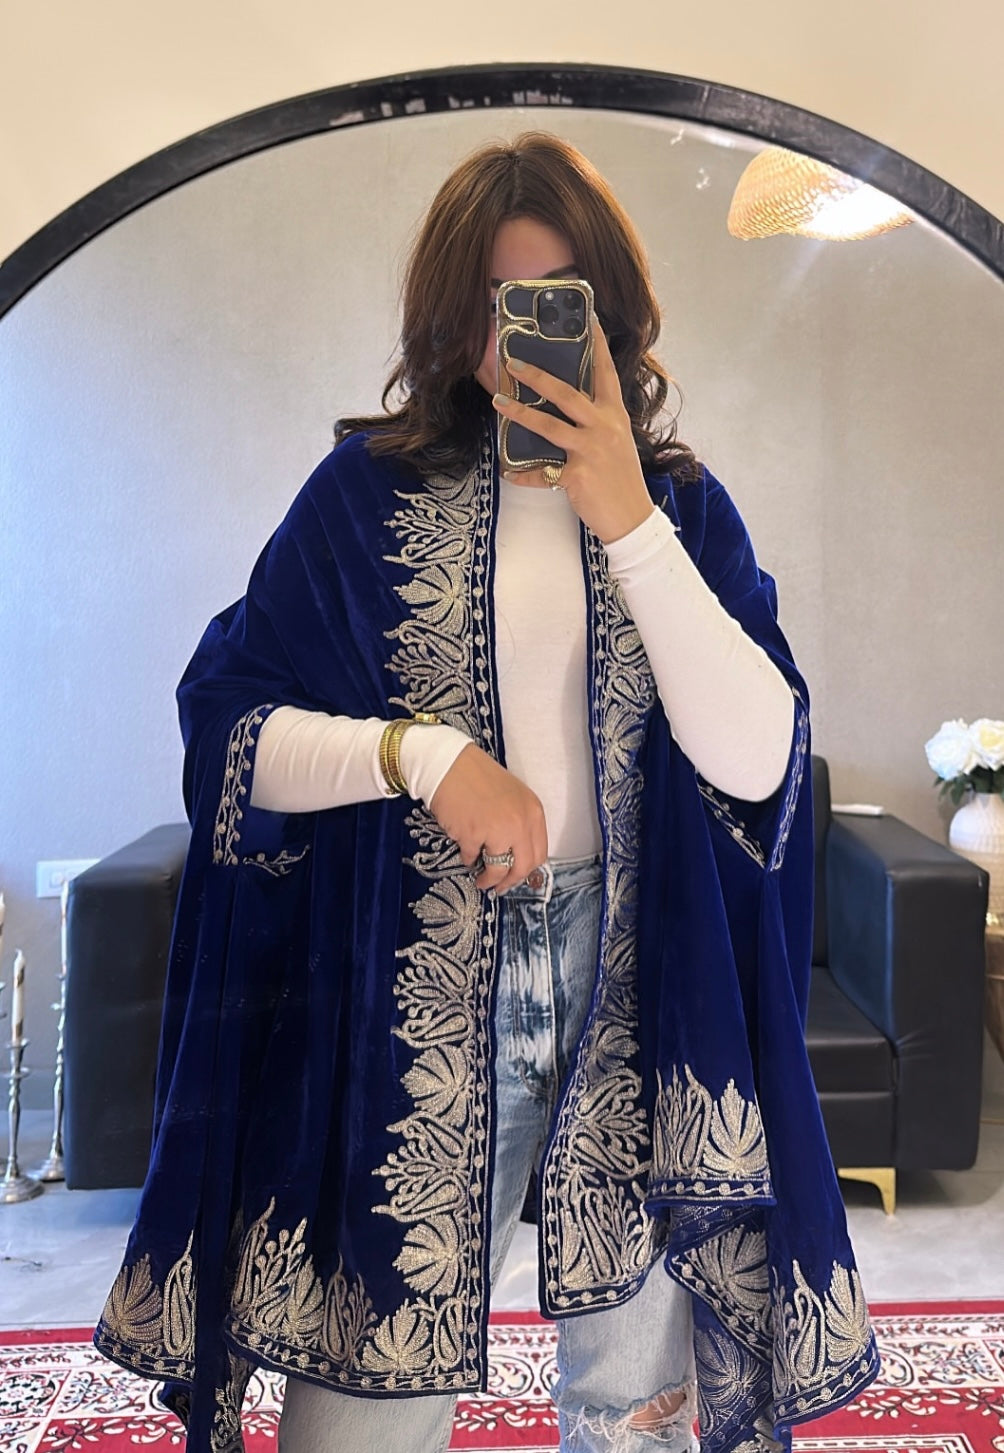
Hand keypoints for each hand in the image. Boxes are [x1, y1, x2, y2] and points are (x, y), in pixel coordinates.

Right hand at [429, 743, 547, 894]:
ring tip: (481, 879)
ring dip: (489, 879)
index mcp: (533, 812)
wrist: (448, 764)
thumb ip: (520, 823)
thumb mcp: (512, 797)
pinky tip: (465, 853)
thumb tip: (516, 855)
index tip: (517, 876)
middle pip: (523, 867)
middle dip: (511, 881)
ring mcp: (497, 830)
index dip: (528, 870)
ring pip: (498, 869)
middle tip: (500, 887)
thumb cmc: (478, 777)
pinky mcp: (473, 835)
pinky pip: (471, 857)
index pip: (539, 853)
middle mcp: (520, 822)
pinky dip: (467, 858)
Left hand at [492, 323, 654, 543]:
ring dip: (520, 413)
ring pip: (549, 426)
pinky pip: (542, 473)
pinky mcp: (577, 476)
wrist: (632, 518)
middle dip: (538, 376)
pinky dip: (523, 474)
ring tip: (498, 403)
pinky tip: (509, 471)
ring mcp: (590, 451)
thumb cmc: (621, 479)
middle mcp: (604, 428)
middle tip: (513, 363)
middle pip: (567, 394)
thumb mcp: (616, 442)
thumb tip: (566, 406)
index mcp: (615, 415)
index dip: (597, 344)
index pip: (605, 372)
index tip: (587, 318)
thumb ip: (596, 421)